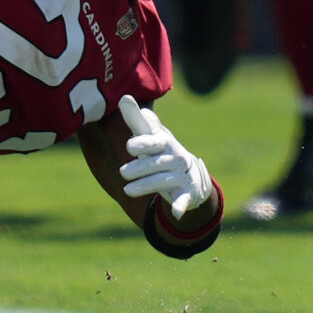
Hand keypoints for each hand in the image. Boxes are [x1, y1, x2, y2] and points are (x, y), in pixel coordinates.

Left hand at [117, 96, 212, 218]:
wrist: (191, 174)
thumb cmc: (162, 152)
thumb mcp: (151, 137)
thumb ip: (137, 121)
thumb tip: (124, 98)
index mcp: (165, 143)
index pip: (155, 141)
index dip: (143, 143)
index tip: (130, 146)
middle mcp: (175, 158)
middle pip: (156, 163)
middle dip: (139, 168)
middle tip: (122, 173)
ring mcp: (181, 176)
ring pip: (163, 181)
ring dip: (146, 186)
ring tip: (127, 190)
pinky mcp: (186, 193)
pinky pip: (184, 200)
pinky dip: (181, 206)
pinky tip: (177, 213)